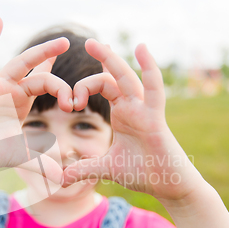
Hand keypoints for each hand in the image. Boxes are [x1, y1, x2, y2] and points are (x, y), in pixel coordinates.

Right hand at [0, 16, 72, 182]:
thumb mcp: (17, 157)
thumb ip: (38, 164)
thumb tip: (61, 179)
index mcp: (22, 101)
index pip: (49, 85)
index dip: (64, 89)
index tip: (74, 103)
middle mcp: (12, 90)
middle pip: (40, 72)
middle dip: (54, 60)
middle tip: (71, 44)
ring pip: (21, 63)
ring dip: (39, 52)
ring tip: (58, 39)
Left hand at [62, 39, 206, 202]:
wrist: (167, 186)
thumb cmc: (143, 173)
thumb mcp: (106, 168)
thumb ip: (84, 169)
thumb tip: (60, 179)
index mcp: (122, 114)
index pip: (103, 87)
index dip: (85, 87)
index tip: (70, 103)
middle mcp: (132, 107)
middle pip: (113, 78)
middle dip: (102, 58)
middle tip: (87, 41)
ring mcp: (144, 110)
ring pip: (127, 79)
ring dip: (113, 60)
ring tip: (98, 43)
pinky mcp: (155, 117)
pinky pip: (154, 89)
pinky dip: (149, 68)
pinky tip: (142, 48)